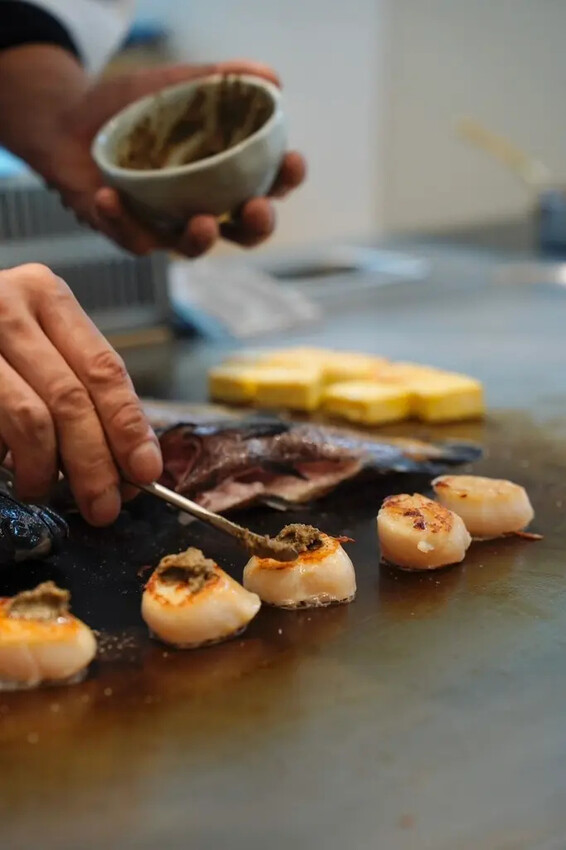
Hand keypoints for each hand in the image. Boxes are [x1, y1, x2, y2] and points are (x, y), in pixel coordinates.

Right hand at [0, 264, 161, 524]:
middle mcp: (5, 306)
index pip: (103, 367)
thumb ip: (84, 390)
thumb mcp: (41, 347)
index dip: (128, 426)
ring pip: (28, 419)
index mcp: (46, 295)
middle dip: (94, 463)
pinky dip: (5, 460)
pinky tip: (7, 468)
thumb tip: (131, 461)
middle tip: (104, 507)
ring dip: (45, 470)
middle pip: (69, 398)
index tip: (145, 472)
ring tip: (43, 489)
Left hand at [53, 60, 305, 255]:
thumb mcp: (176, 84)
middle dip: (257, 226)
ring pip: (193, 247)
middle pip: (244, 231)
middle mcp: (205, 207)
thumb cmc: (133, 108)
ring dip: (201, 239)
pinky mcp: (130, 233)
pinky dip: (120, 218)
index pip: (269, 184)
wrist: (70, 122)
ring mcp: (168, 226)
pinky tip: (109, 196)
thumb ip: (218, 80)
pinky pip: (131, 236)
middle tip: (256, 208)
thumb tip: (271, 78)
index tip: (293, 160)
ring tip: (203, 223)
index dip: (286, 178)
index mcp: (227, 176)